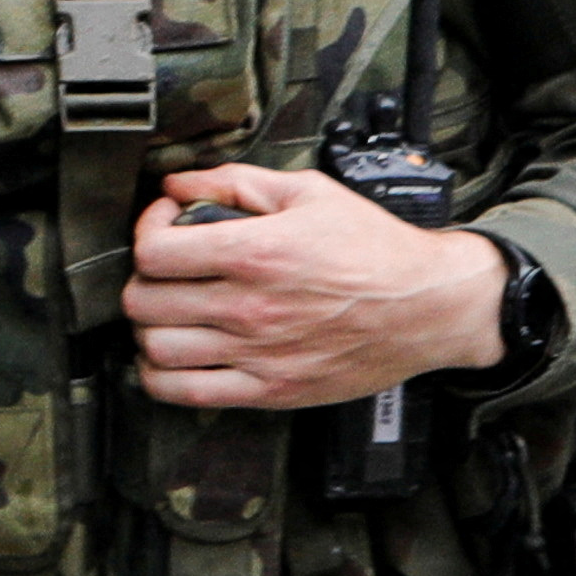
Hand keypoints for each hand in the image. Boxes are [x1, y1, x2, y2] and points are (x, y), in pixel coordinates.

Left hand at [125, 163, 509, 412]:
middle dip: (145, 279)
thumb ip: (235, 182)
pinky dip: (159, 377)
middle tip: (165, 272)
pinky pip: (184, 393)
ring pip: (155, 348)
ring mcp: (257, 353)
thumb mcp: (309, 193)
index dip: (147, 232)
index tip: (163, 227)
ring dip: (150, 328)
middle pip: (144, 301)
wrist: (430, 306)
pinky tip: (170, 357)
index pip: (153, 251)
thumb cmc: (375, 249)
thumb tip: (177, 183)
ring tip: (170, 313)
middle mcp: (250, 307)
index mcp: (257, 253)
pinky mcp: (269, 389)